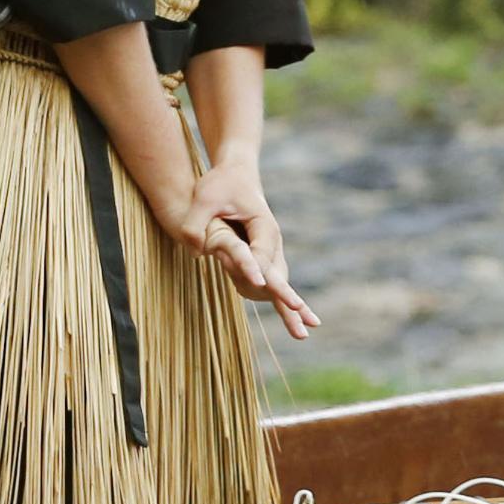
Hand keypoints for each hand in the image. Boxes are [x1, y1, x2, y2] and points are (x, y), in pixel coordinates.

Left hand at [169, 146, 316, 339]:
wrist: (237, 172)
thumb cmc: (220, 183)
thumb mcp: (204, 198)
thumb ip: (196, 223)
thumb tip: (196, 251)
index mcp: (263, 227)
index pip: (261, 257)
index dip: (257, 273)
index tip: (260, 288)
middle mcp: (272, 241)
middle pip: (280, 277)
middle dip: (293, 303)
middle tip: (307, 329)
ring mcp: (271, 250)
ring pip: (276, 282)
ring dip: (282, 303)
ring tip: (301, 331)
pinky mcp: (264, 255)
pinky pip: (271, 280)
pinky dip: (275, 297)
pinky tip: (287, 317)